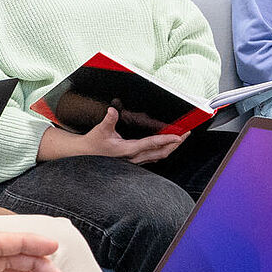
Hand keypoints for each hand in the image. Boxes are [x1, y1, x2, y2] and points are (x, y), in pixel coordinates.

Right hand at [38, 107, 183, 164]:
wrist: (84, 155)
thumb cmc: (92, 144)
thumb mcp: (99, 131)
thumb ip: (108, 120)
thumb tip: (112, 110)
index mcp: (127, 150)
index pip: (151, 144)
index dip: (166, 140)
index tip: (178, 136)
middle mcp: (133, 158)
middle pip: (160, 152)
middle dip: (175, 144)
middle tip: (186, 134)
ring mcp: (134, 161)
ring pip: (158, 156)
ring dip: (170, 148)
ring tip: (180, 139)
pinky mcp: (133, 160)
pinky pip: (153, 157)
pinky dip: (162, 150)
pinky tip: (167, 145)